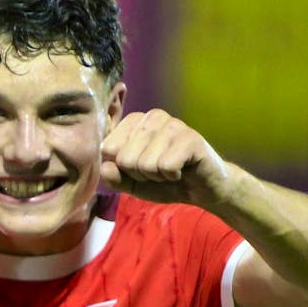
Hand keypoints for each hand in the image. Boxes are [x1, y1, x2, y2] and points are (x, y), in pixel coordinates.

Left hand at [100, 109, 234, 208]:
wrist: (201, 189)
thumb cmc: (164, 182)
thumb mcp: (131, 183)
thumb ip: (113, 177)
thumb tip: (106, 167)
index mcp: (134, 122)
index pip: (107, 149)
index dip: (122, 169)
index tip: (140, 168)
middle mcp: (152, 117)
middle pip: (124, 158)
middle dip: (140, 174)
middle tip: (158, 171)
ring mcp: (172, 124)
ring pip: (144, 163)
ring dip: (156, 176)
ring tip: (170, 171)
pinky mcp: (190, 138)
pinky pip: (165, 167)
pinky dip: (172, 177)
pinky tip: (182, 171)